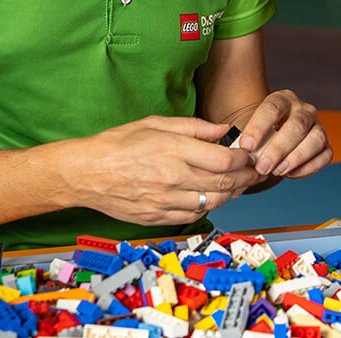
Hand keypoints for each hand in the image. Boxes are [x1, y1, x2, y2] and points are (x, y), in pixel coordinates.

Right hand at [65, 116, 260, 224]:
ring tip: (238, 184)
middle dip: (247, 178)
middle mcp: (173, 177)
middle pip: (225, 182)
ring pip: (214, 201)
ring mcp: (166, 201)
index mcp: (174, 150)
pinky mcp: (158, 217)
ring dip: (232, 193)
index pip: (225, 160)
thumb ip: (194, 127)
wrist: (85, 174)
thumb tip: (223, 131)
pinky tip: (211, 195)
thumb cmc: (118, 144)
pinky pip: (195, 215)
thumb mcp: (156, 123)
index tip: (249, 155)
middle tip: (255, 172)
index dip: (245, 159)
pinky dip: (208, 206)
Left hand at [238, 89, 331, 177]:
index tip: (246, 146)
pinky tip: (290, 174)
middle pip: (297, 125)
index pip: (272, 109)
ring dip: (296, 158)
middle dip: (278, 149)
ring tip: (277, 171)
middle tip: (262, 166)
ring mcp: (318, 126)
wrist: (276, 137)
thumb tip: (239, 155)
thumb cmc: (262, 134)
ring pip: (316, 139)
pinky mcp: (325, 145)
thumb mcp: (253, 130)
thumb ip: (248, 140)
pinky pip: (325, 156)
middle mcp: (304, 110)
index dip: (259, 127)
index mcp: (283, 100)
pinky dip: (308, 167)